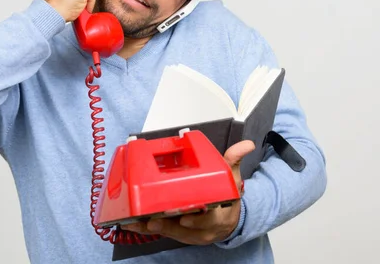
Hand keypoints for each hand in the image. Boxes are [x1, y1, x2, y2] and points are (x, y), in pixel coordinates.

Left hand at [122, 140, 254, 244]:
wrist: (229, 221)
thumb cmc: (228, 201)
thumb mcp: (232, 179)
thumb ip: (234, 160)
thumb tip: (246, 144)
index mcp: (218, 216)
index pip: (208, 221)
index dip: (196, 220)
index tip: (184, 218)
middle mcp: (204, 230)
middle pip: (184, 230)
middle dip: (166, 225)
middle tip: (150, 219)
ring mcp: (191, 235)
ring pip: (170, 233)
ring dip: (151, 227)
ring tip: (135, 221)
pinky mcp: (179, 236)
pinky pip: (162, 233)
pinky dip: (147, 228)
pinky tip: (133, 223)